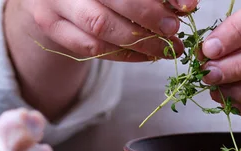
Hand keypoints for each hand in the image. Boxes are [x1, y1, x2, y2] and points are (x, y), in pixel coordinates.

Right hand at [23, 0, 198, 60]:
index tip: (187, 6)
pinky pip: (92, 48)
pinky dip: (124, 55)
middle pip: (114, 0)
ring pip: (100, 28)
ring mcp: (55, 2)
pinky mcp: (51, 26)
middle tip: (173, 29)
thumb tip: (188, 5)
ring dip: (140, 42)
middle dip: (149, 16)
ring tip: (166, 48)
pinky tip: (147, 56)